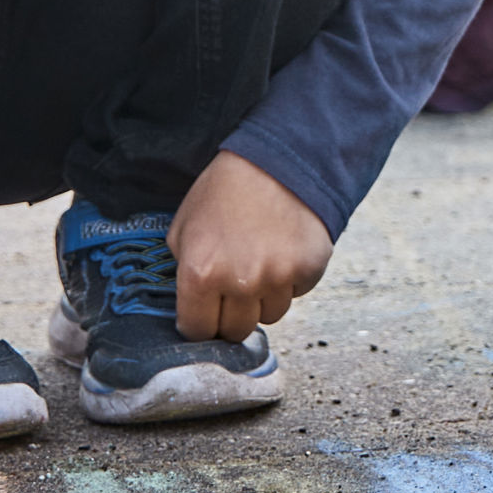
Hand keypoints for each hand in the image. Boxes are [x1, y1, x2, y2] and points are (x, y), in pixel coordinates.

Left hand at [170, 152, 335, 342]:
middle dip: (231, 314)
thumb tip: (194, 306)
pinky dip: (290, 280)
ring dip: (263, 298)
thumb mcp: (183, 228)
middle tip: (233, 288)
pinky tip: (282, 251)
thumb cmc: (224, 191)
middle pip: (235, 331)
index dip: (199, 321)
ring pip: (269, 315)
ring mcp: (278, 278)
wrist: (276, 160)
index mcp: (200, 274)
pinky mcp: (309, 270)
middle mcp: (239, 282)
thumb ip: (184, 271)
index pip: (197, 330)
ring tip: (260, 262)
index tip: (205, 311)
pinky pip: (296, 294)